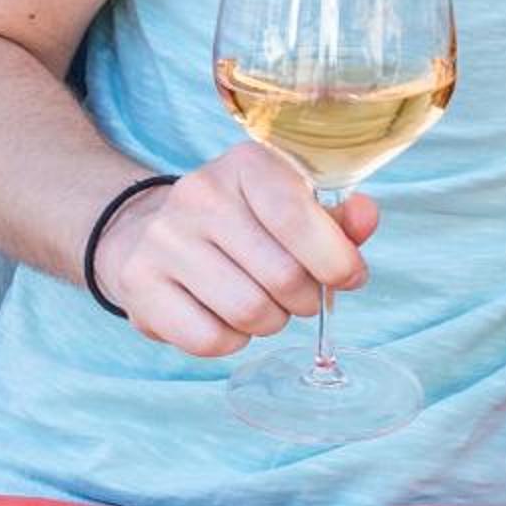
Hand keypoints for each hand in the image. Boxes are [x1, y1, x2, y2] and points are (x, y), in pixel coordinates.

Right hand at [91, 144, 378, 360]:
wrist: (149, 232)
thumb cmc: (242, 224)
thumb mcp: (292, 206)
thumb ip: (337, 219)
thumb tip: (366, 216)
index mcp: (246, 164)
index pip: (296, 216)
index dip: (335, 260)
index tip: (348, 276)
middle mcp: (199, 195)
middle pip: (282, 275)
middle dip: (306, 299)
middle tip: (299, 295)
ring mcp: (163, 239)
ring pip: (249, 312)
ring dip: (271, 322)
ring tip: (264, 305)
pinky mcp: (139, 285)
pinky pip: (210, 340)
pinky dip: (232, 341)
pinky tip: (226, 317)